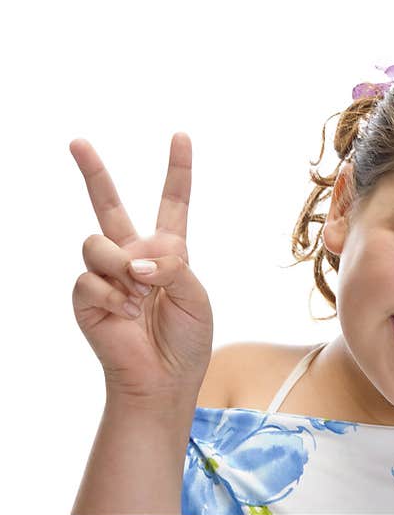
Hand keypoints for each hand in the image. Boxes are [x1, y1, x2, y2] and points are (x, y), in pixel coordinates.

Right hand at [70, 133, 212, 405]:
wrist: (163, 378)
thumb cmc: (187, 339)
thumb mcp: (196, 296)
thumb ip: (171, 266)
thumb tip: (134, 260)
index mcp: (169, 251)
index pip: (173, 203)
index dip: (177, 170)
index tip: (180, 137)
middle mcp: (134, 255)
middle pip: (108, 204)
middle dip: (92, 171)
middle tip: (76, 141)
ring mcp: (107, 274)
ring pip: (98, 241)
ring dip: (121, 267)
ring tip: (139, 295)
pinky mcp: (86, 295)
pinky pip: (91, 277)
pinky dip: (113, 295)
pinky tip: (124, 315)